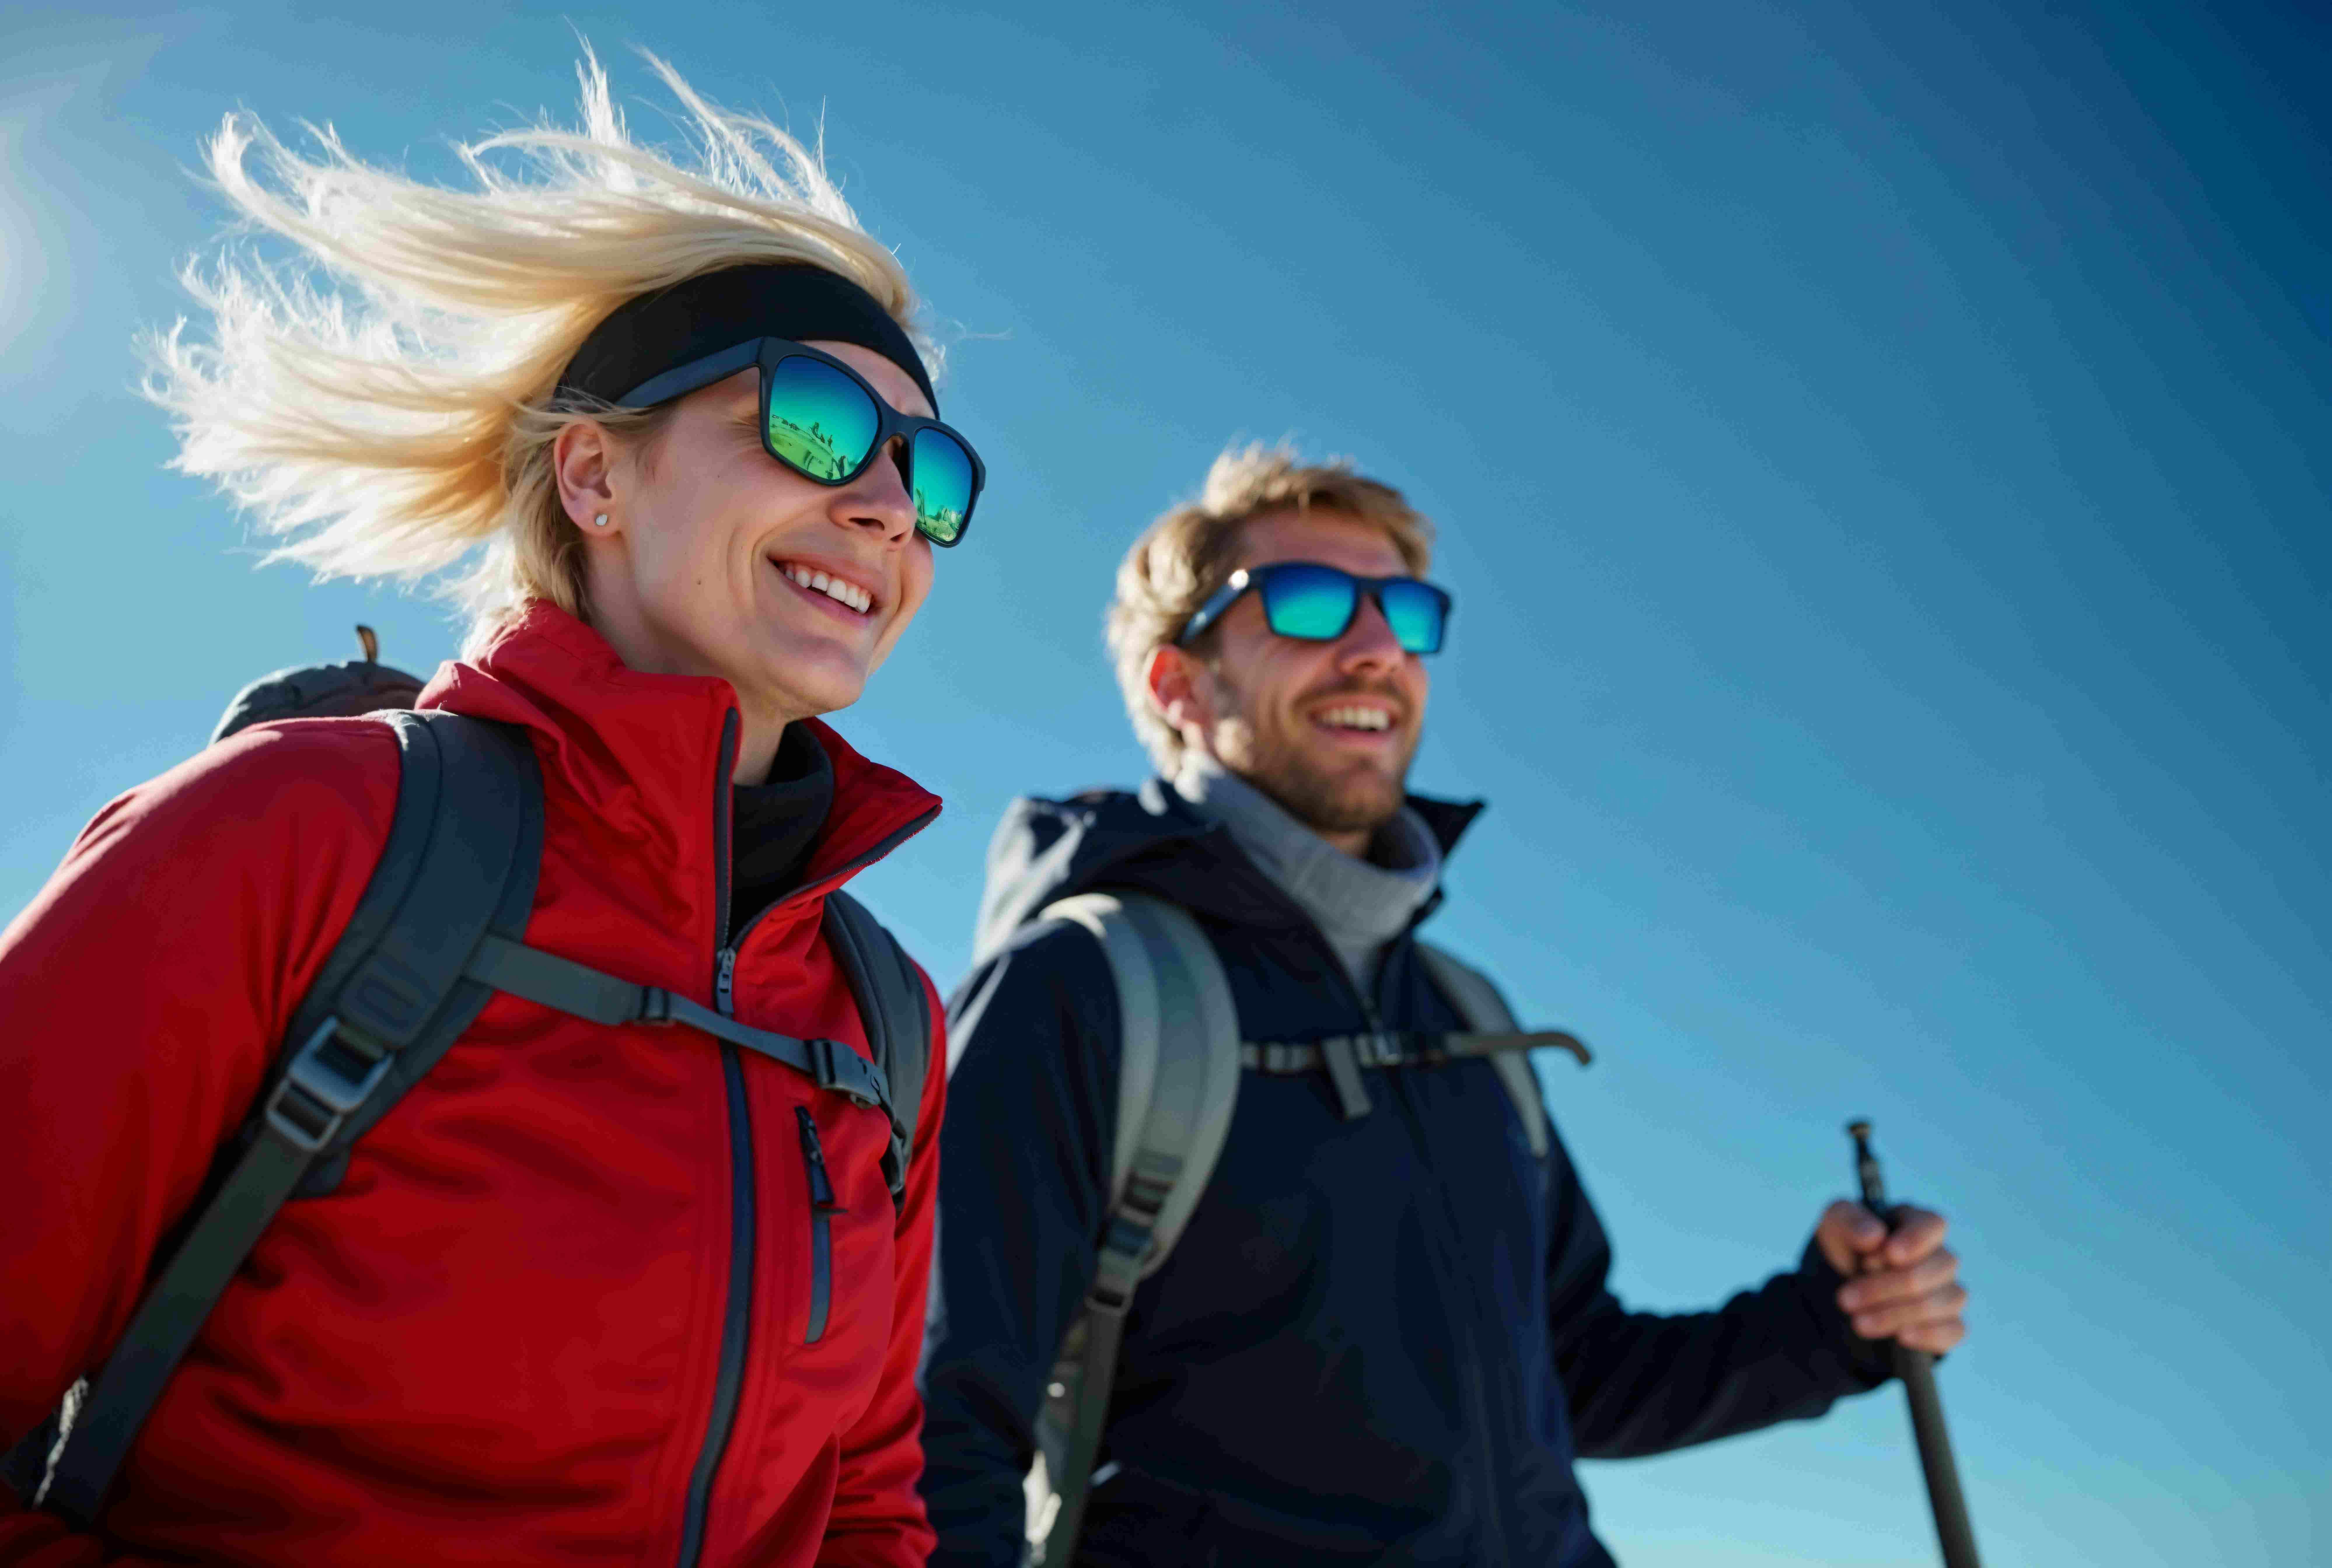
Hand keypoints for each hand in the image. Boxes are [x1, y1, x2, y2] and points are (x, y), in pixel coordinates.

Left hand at [1816, 1201, 1966, 1354]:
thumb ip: (1850, 1222)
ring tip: (1858, 1321)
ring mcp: (1947, 1289)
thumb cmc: (1844, 1246)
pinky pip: (1955, 1329)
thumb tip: (1874, 1236)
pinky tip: (1900, 1336)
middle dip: (1890, 1286)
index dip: (1917, 1239)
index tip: (1890, 1254)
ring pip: (1947, 1300)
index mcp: (1913, 1223)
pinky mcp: (1947, 1321)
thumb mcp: (1834, 1226)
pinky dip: (1929, 1334)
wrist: (1842, 1285)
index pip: (1933, 1225)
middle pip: (1939, 1267)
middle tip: (1845, 1299)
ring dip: (1900, 1314)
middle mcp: (1938, 1255)